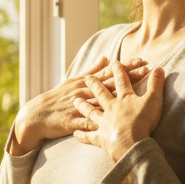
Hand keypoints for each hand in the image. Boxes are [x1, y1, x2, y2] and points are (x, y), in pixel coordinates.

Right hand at [8, 56, 151, 155]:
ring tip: (136, 97)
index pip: (109, 72)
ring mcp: (78, 107)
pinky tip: (112, 125)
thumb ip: (91, 70)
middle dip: (129, 77)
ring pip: (102, 101)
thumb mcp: (72, 81)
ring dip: (119, 99)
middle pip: (110, 84)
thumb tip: (105, 58)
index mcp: (85, 83)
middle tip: (147, 71)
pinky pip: (87, 123)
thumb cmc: (57, 98)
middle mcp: (83, 92)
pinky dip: (98, 123)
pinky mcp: (72, 122)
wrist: (36, 115)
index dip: (126, 67)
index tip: (142, 61)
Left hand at [72, 62, 165, 161]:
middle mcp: (111, 108)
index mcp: (124, 99)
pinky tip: (75, 133)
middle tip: (87, 78)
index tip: (113, 63)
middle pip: (101, 94)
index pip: (121, 81)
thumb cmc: (143, 121)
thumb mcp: (153, 100)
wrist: (130, 142)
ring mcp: (103, 122)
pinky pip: (88, 136)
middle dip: (94, 85)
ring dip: (83, 106)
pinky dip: (82, 135)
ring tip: (76, 101)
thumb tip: (159, 68)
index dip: (118, 71)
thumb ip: (156, 84)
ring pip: (90, 112)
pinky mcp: (100, 137)